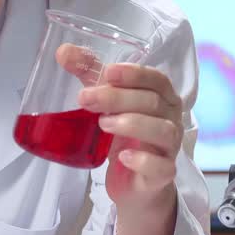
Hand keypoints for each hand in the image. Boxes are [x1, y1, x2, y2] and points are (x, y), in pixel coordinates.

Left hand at [60, 45, 182, 234]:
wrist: (135, 183)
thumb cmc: (125, 136)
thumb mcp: (109, 103)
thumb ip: (91, 76)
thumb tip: (64, 51)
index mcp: (162, 98)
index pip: (157, 79)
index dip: (135, 74)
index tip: (108, 72)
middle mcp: (171, 119)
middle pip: (153, 102)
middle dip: (119, 98)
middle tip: (85, 99)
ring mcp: (169, 148)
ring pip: (162, 131)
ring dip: (133, 124)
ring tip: (103, 124)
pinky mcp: (163, 174)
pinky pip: (161, 166)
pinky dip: (143, 160)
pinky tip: (122, 157)